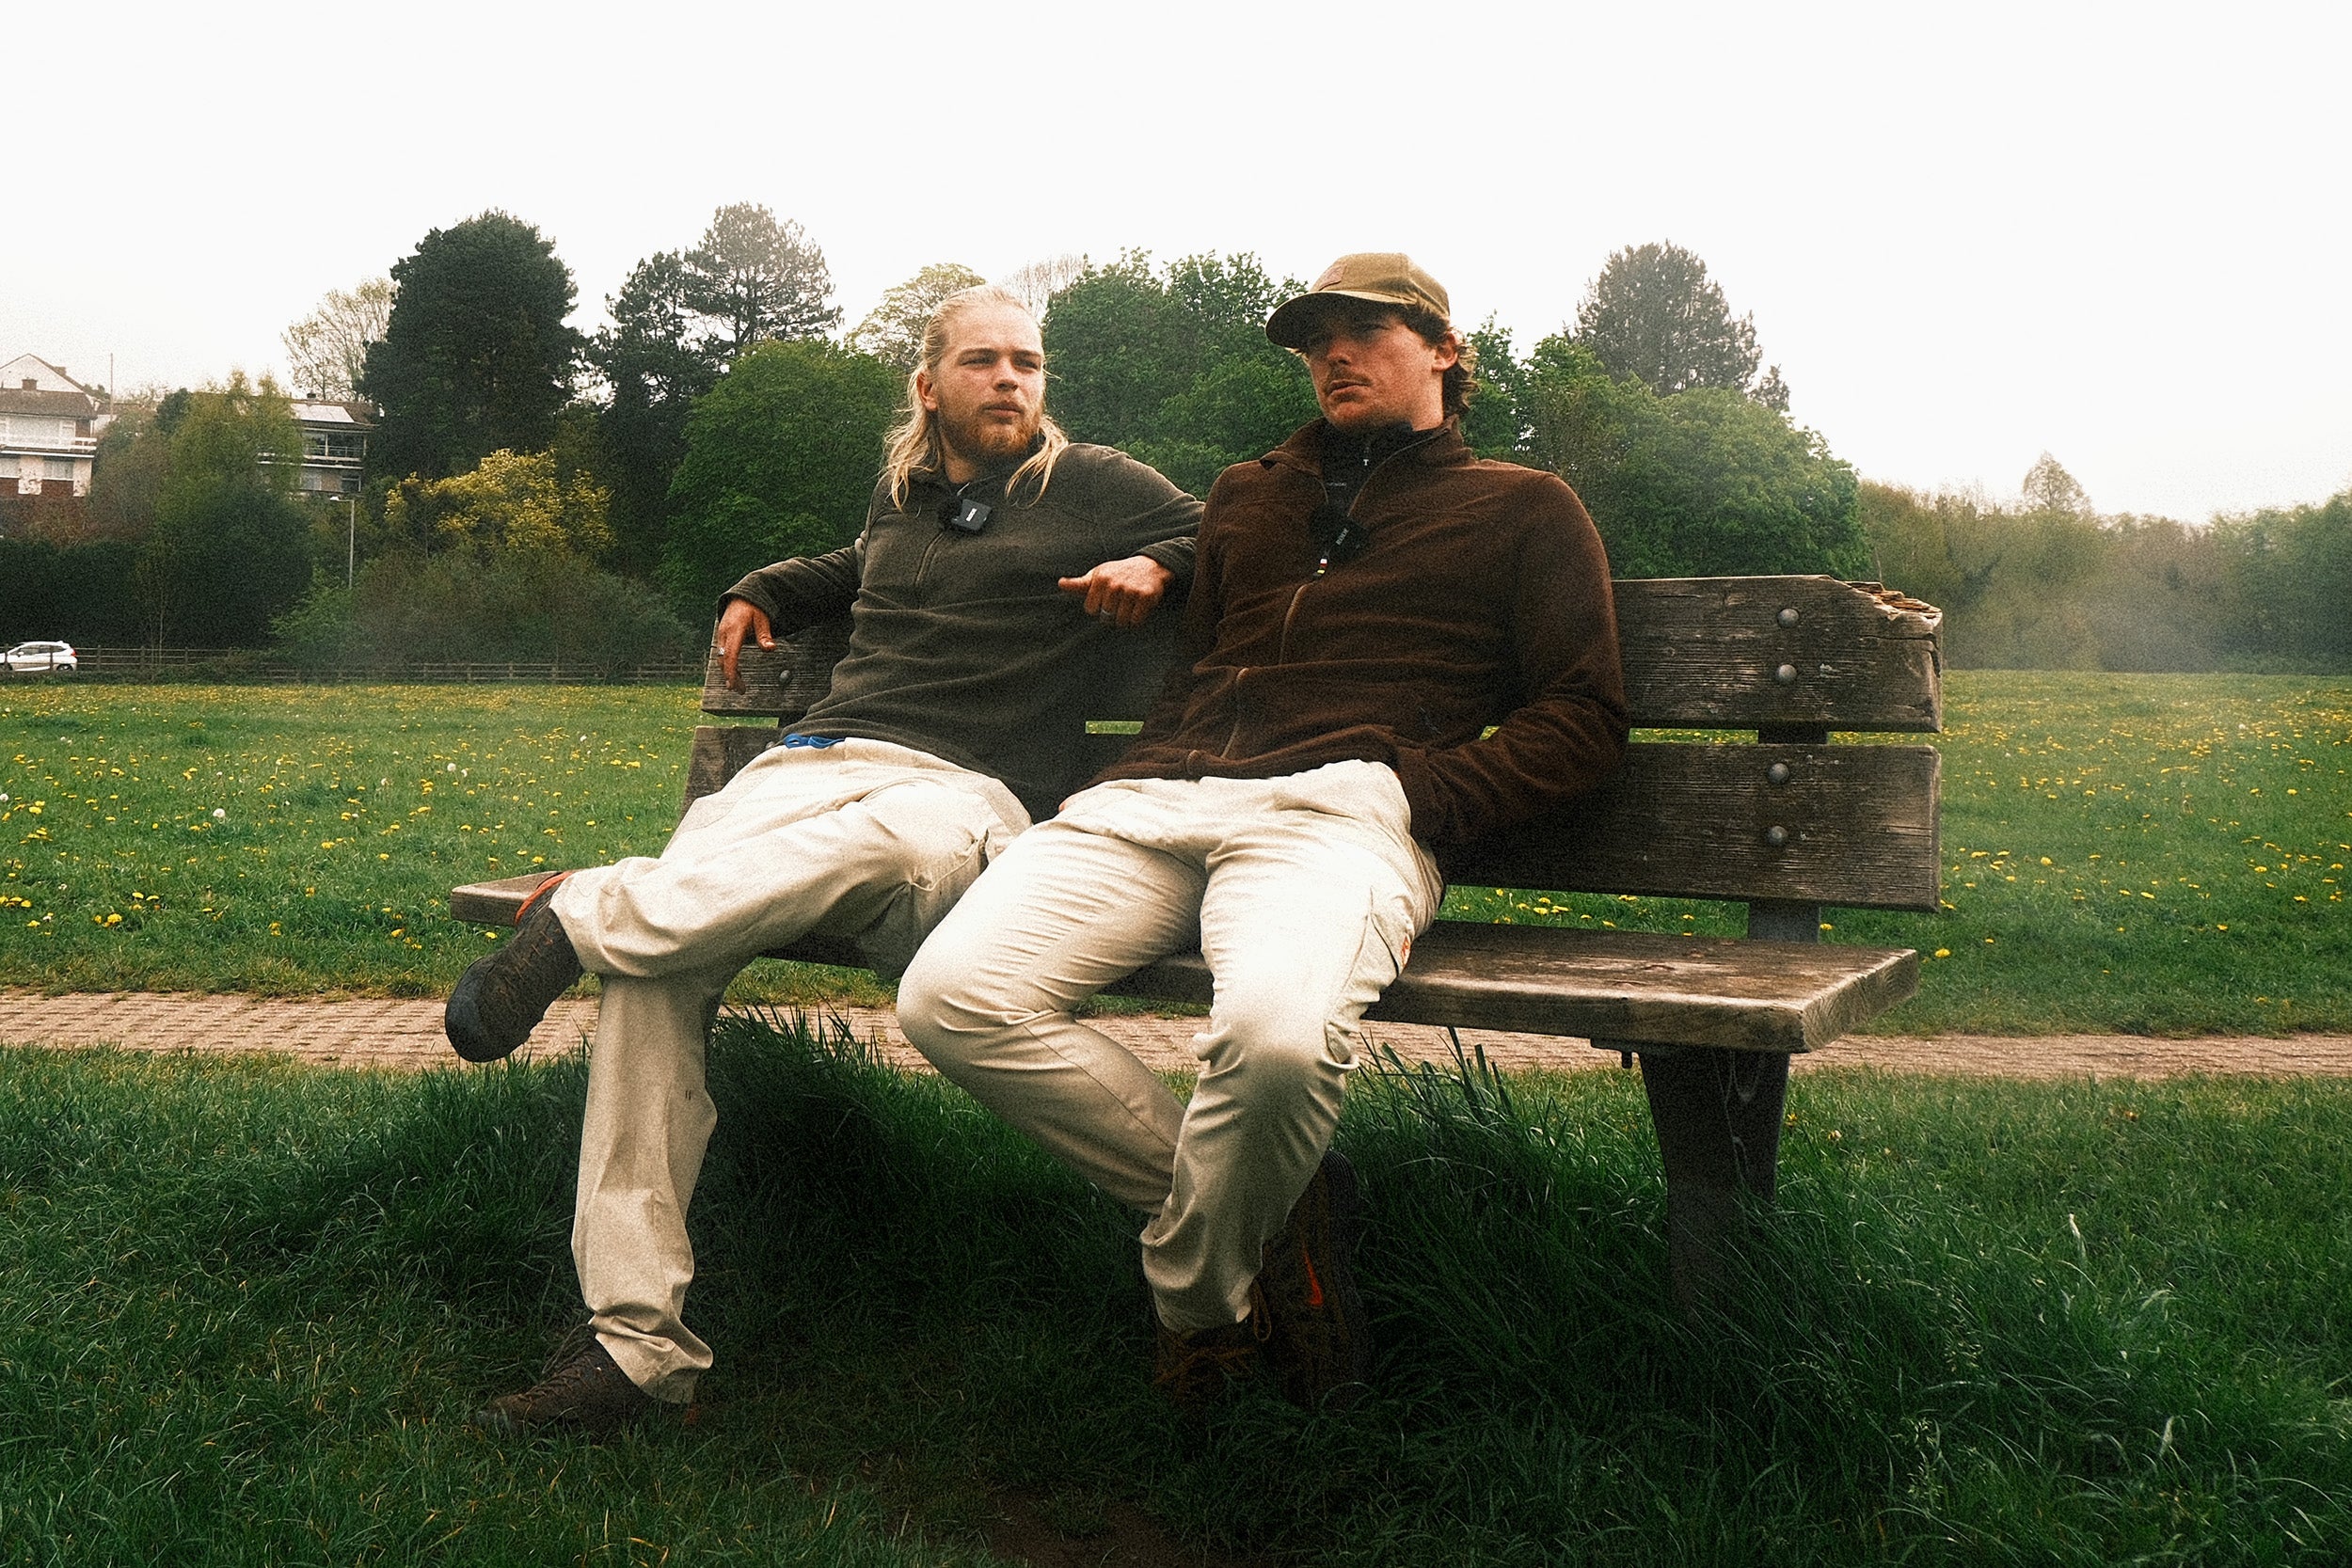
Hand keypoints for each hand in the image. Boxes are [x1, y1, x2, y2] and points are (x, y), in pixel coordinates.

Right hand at [714, 598, 774, 692]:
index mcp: (734, 630)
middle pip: (723, 660)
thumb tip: (770, 648)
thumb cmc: (753, 607)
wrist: (742, 597)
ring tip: (738, 685)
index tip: (735, 685)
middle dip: (730, 676)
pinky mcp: (722, 638)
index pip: (730, 655)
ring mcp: (721, 636)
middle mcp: (724, 634)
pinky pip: (722, 654)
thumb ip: (765, 635)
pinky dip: (728, 664)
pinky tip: (736, 673)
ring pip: (721, 658)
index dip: (731, 672)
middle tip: (740, 690)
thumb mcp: (762, 619)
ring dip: (729, 672)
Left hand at [1057, 556, 1173, 628]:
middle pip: (1106, 618)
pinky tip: (1138, 609)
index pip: (1091, 610)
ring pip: (1121, 622)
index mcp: (1100, 579)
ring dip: (1124, 620)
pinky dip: (1137, 620)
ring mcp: (1131, 590)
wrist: (1151, 565)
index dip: (1098, 609)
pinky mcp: (1146, 597)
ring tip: (1128, 607)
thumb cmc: (1119, 573)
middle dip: (1112, 615)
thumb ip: (1080, 584)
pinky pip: (1136, 621)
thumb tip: (1060, 584)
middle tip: (1119, 604)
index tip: (1106, 601)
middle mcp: (1115, 584)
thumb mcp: (1098, 575)